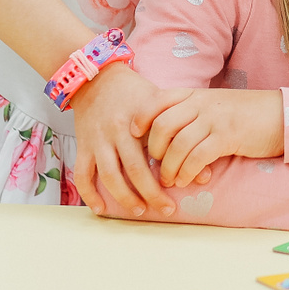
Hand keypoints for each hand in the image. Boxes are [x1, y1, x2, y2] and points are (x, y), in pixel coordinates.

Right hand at [68, 63, 185, 217]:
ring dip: (124, 197)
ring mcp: (98, 140)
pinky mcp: (83, 146)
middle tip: (166, 209)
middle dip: (151, 193)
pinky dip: (90, 194)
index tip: (183, 186)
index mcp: (141, 119)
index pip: (158, 150)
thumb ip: (181, 132)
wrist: (97, 78)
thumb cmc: (136, 93)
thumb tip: (205, 169)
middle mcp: (118, 131)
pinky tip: (102, 209)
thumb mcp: (161, 103)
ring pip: (109, 176)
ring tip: (139, 211)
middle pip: (135, 169)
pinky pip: (82, 174)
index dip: (170, 170)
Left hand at [144, 89, 284, 186]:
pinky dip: (187, 172)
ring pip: (177, 144)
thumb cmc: (245, 114)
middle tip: (156, 165)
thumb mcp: (214, 105)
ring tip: (170, 180)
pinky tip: (187, 180)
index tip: (134, 134)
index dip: (141, 116)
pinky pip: (197, 157)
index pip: (158, 99)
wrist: (281, 115)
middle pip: (162, 124)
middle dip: (153, 149)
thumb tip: (164, 135)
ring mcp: (215, 119)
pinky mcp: (228, 137)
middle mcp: (202, 103)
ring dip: (169, 168)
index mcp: (195, 94)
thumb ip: (191, 113)